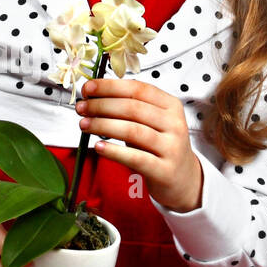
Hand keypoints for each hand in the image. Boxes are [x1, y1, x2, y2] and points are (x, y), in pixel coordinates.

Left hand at [76, 77, 203, 211]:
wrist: (184, 179)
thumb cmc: (161, 146)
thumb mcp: (152, 122)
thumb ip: (129, 108)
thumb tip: (94, 97)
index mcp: (171, 105)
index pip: (138, 89)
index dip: (110, 87)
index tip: (88, 89)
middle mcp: (174, 124)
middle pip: (132, 108)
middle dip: (101, 105)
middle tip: (82, 108)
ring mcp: (171, 147)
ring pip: (132, 130)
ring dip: (103, 125)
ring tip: (84, 124)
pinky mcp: (164, 170)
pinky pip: (135, 158)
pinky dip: (114, 151)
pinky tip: (98, 146)